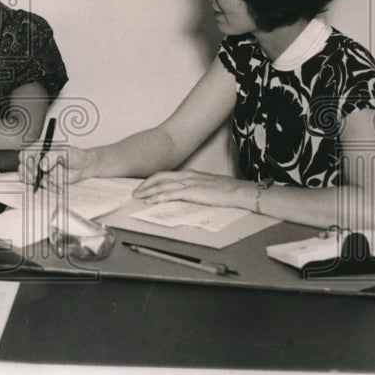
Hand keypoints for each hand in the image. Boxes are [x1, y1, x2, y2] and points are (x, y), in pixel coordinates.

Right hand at [18, 144, 95, 187]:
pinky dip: (49, 187)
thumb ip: (53, 156)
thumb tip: (42, 165)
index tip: (35, 169)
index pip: (25, 154)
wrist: (84, 167)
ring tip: (49, 182)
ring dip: (38, 182)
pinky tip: (59, 187)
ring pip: (29, 177)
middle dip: (28, 174)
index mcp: (40, 149)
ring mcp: (41, 170)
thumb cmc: (75, 155)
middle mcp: (38, 159)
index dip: (27, 162)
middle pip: (22, 166)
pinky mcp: (46, 180)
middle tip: (35, 178)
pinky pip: (41, 186)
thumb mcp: (65, 152)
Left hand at [133, 169, 249, 207]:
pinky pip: (170, 194)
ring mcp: (189, 182)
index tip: (143, 187)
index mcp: (190, 173)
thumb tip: (185, 195)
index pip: (165, 175)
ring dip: (147, 192)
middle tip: (135, 192)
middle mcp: (187, 175)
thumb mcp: (207, 186)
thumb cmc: (226, 191)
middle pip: (159, 177)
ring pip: (162, 185)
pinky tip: (150, 201)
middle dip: (145, 185)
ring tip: (138, 197)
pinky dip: (158, 197)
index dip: (152, 180)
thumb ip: (195, 188)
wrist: (239, 191)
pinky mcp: (192, 191)